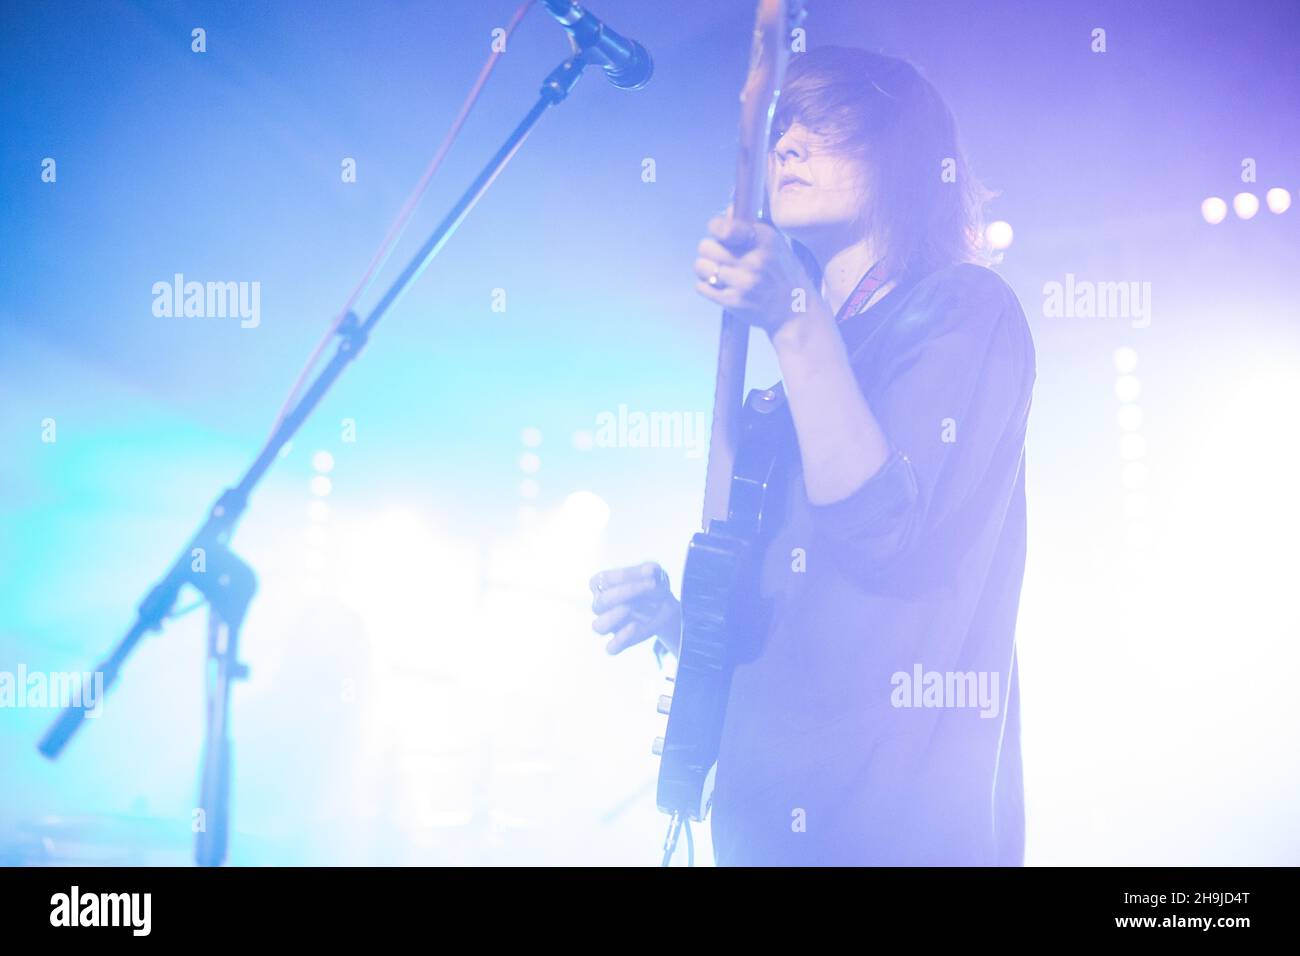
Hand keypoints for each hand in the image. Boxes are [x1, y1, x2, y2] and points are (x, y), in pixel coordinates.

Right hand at [589, 562, 680, 655]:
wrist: (665, 607)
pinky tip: (635, 626)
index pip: (603, 579)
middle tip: (649, 586)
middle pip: (601, 602)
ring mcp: (608, 624)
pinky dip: (621, 639)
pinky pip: (611, 647)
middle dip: (626, 592)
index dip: (625, 576)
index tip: (650, 573)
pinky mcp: (619, 641)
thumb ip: (650, 570)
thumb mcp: (653, 573)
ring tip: (631, 608)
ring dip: (615, 617)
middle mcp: (600, 604)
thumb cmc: (652, 586)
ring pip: (598, 627)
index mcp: (601, 584)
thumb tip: (650, 570)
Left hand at [693, 213, 819, 335]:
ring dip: (706, 269)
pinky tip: (720, 286)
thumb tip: (727, 210)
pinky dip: (707, 286)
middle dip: (710, 251)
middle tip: (721, 257)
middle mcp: (753, 260)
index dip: (716, 229)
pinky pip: (701, 287)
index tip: (720, 235)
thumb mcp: (774, 243)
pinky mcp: (733, 301)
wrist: (793, 309)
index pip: (723, 227)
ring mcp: (742, 282)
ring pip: (700, 266)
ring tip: (719, 272)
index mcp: (763, 240)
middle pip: (705, 246)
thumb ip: (749, 226)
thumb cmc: (781, 272)